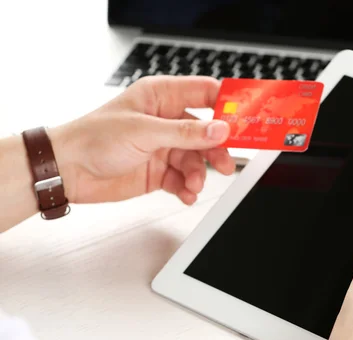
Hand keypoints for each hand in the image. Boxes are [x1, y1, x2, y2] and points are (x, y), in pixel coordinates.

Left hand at [48, 76, 234, 204]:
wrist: (68, 171)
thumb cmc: (93, 138)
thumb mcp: (145, 132)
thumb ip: (186, 133)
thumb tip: (220, 130)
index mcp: (161, 97)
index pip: (204, 93)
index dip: (227, 104)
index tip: (246, 118)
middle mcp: (165, 121)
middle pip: (206, 132)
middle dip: (216, 149)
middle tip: (226, 163)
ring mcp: (163, 147)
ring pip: (196, 159)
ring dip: (199, 174)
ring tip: (193, 184)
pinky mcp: (159, 170)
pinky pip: (183, 179)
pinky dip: (187, 187)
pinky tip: (186, 193)